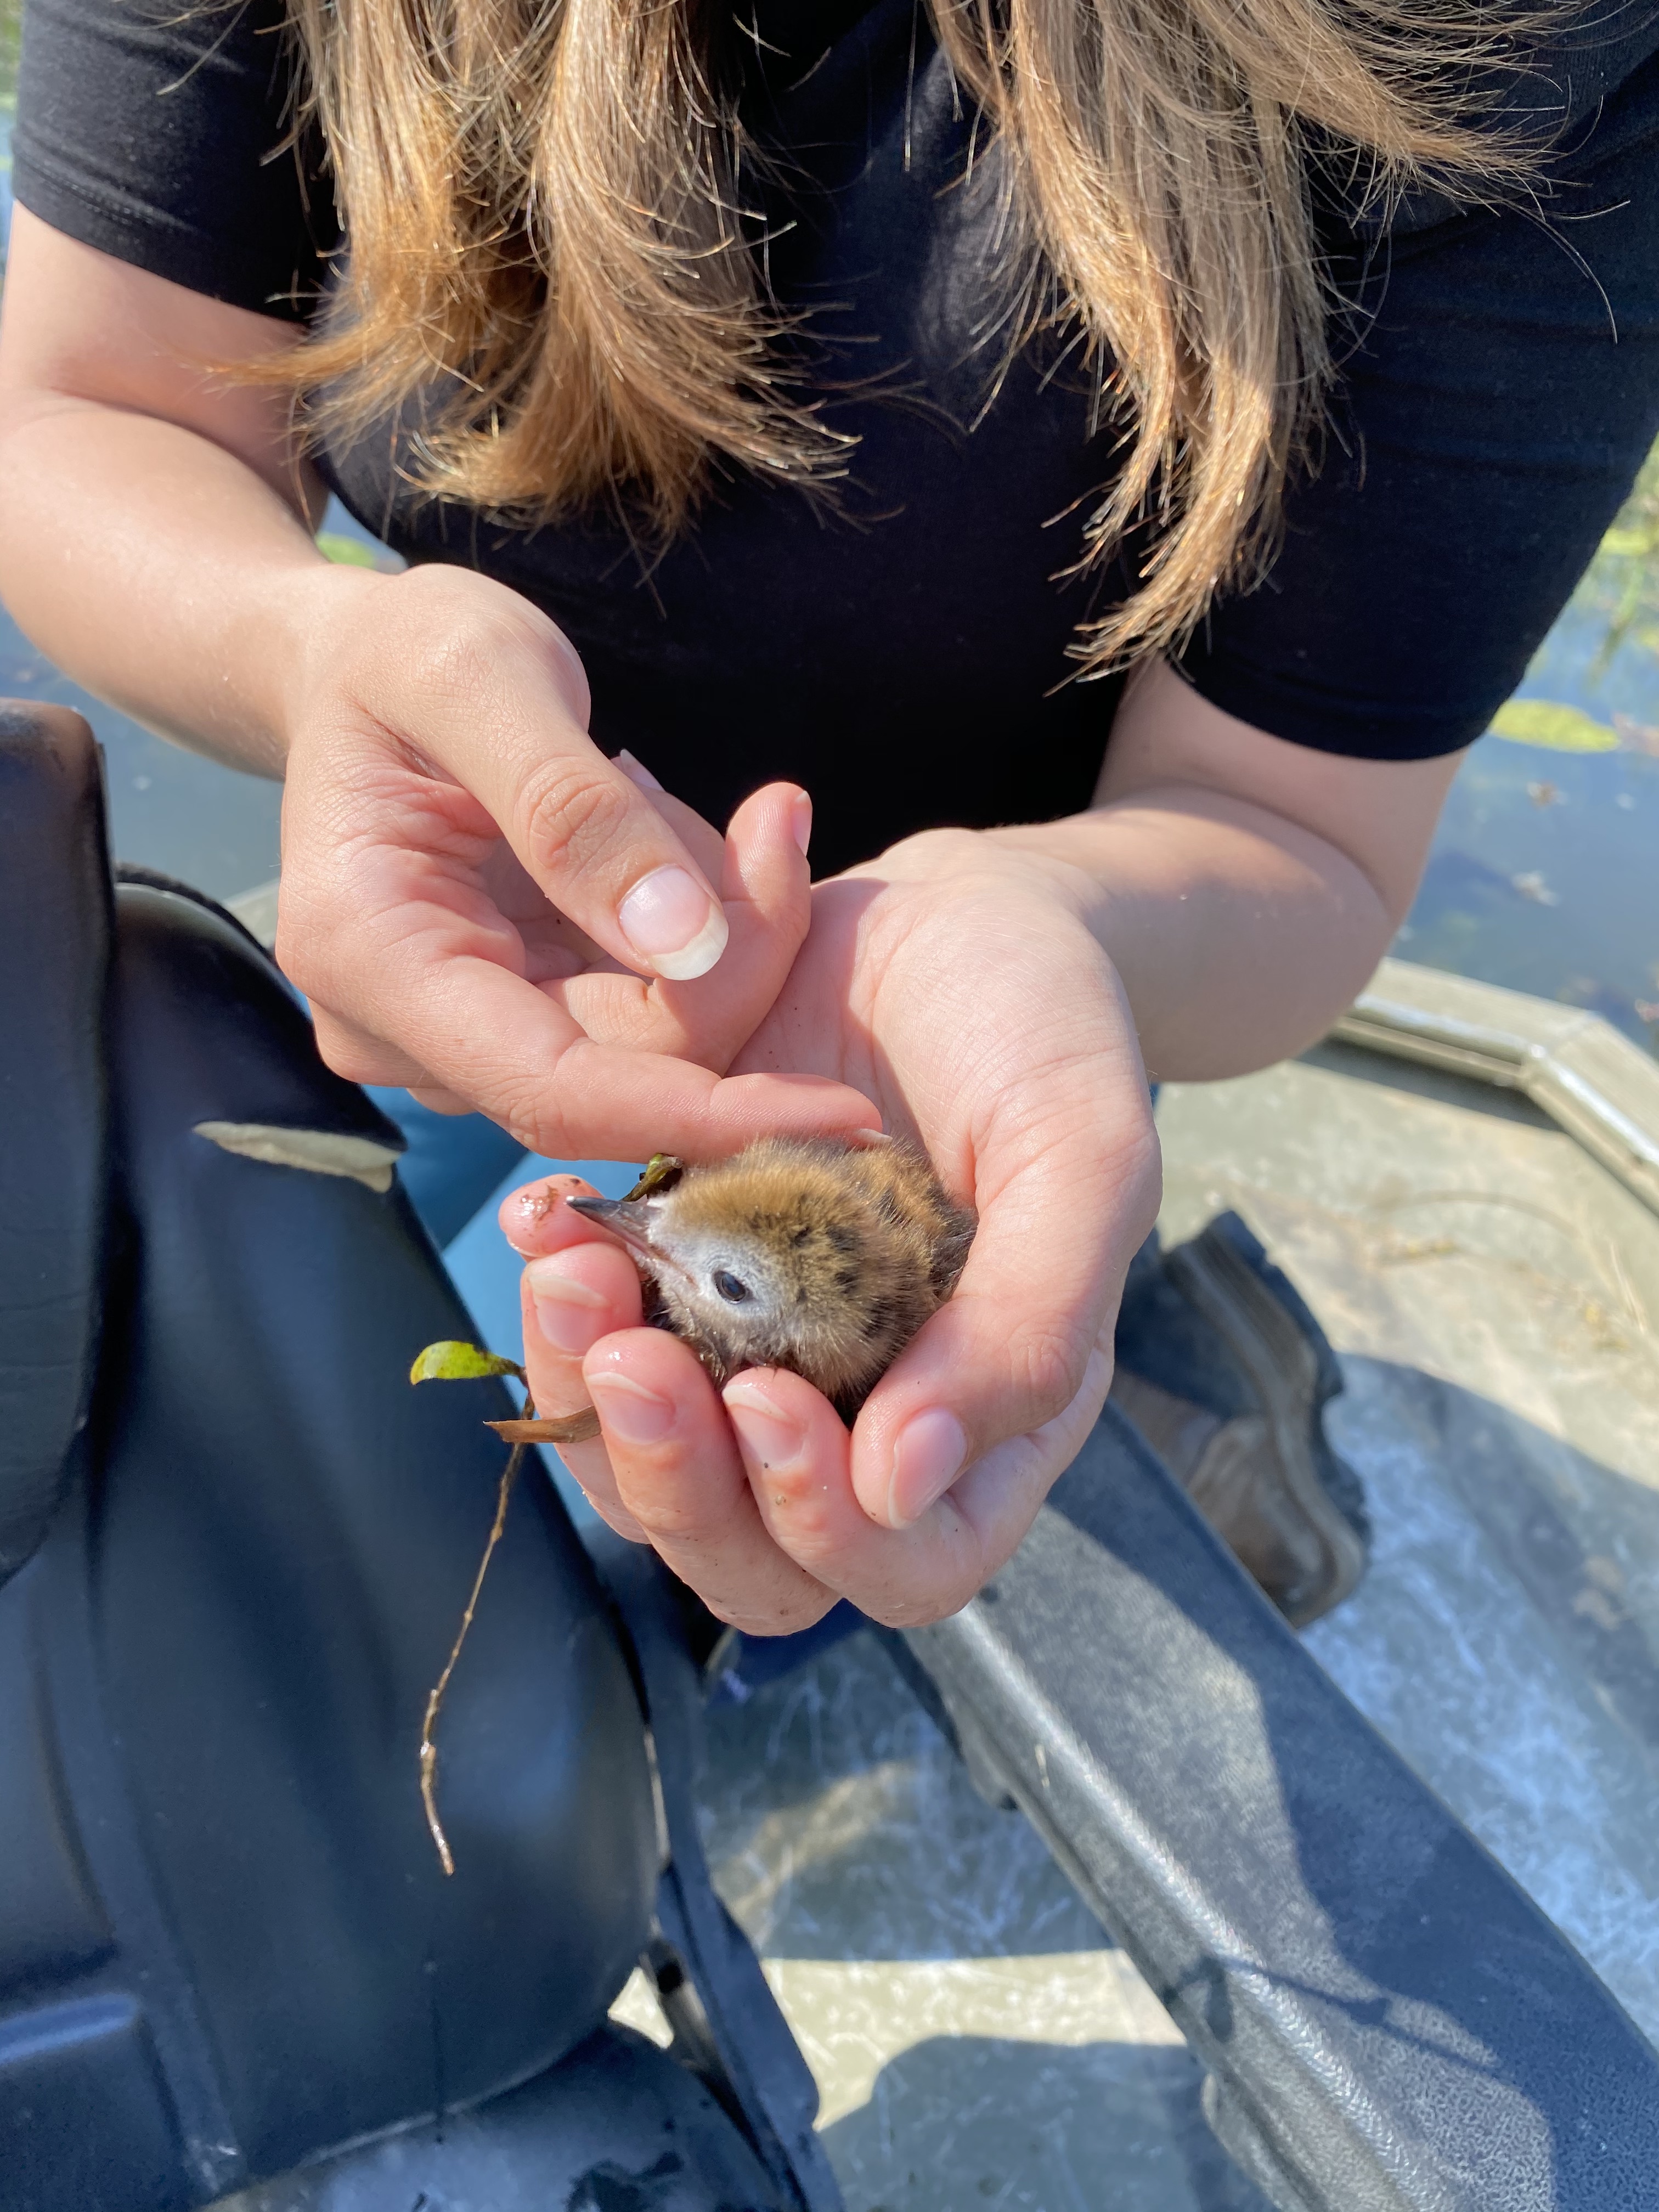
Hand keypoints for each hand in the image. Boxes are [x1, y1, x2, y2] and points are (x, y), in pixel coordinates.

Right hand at [275, 562, 874, 1157]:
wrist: (362, 664)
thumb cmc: (405, 650)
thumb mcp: (482, 676)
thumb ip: (573, 807)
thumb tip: (681, 943)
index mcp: (368, 959)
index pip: (553, 1091)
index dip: (703, 1113)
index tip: (844, 1109)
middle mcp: (403, 1030)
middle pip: (625, 1070)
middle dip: (735, 965)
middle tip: (778, 823)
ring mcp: (459, 1035)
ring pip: (651, 1048)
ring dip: (720, 942)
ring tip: (705, 813)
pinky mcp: (515, 1017)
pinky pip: (646, 1011)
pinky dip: (695, 937)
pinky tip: (674, 841)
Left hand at [503, 829, 1160, 1630]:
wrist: (950, 917)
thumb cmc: (1045, 1027)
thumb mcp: (1081, 1154)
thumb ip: (1030, 1328)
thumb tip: (905, 1483)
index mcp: (983, 1412)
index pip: (903, 1562)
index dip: (824, 1523)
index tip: (768, 1401)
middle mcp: (864, 1408)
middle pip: (752, 1551)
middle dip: (676, 1477)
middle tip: (629, 1349)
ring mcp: (759, 1351)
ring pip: (649, 1466)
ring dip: (591, 1398)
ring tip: (568, 1269)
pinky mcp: (680, 1278)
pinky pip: (597, 1342)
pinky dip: (557, 1303)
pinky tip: (547, 1219)